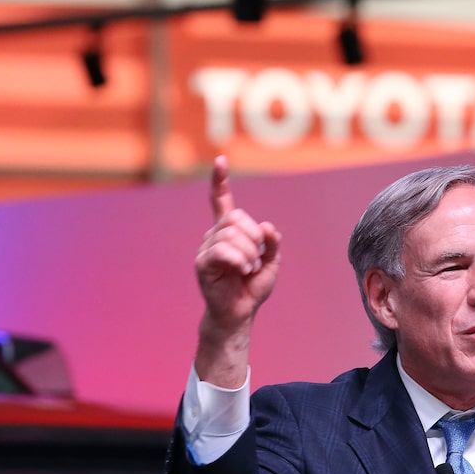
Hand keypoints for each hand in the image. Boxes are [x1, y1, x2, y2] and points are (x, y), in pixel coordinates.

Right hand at [194, 155, 281, 386]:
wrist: (239, 313)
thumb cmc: (252, 288)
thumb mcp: (272, 263)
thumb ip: (272, 243)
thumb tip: (266, 227)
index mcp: (229, 232)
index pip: (221, 202)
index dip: (220, 181)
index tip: (220, 160)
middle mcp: (214, 236)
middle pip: (235, 218)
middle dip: (253, 237)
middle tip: (256, 258)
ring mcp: (206, 249)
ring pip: (231, 234)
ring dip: (249, 252)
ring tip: (249, 268)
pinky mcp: (202, 264)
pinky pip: (223, 250)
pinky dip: (239, 260)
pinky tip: (242, 271)